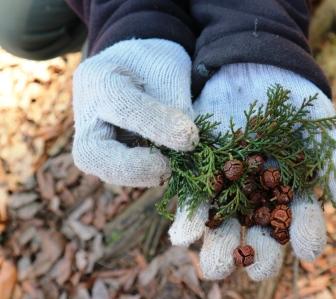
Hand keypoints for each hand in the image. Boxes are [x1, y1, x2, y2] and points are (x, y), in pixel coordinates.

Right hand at [72, 39, 198, 186]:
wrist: (137, 68)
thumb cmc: (153, 65)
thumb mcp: (168, 68)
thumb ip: (174, 101)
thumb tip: (186, 141)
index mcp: (98, 78)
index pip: (123, 106)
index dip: (158, 125)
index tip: (191, 138)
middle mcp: (86, 114)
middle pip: (90, 153)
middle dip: (129, 167)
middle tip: (166, 169)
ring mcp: (93, 140)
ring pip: (105, 170)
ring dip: (142, 175)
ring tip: (173, 167)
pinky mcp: (107, 158)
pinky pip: (123, 173)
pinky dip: (147, 175)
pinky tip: (169, 168)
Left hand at [168, 63, 335, 280]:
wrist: (253, 66)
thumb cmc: (292, 98)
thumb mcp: (319, 124)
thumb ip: (333, 161)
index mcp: (289, 188)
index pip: (300, 217)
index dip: (306, 233)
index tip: (309, 251)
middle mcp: (258, 193)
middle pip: (259, 229)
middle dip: (257, 251)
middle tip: (255, 271)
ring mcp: (228, 184)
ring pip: (224, 221)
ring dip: (218, 245)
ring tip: (215, 267)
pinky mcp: (200, 170)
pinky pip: (193, 196)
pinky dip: (189, 215)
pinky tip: (183, 235)